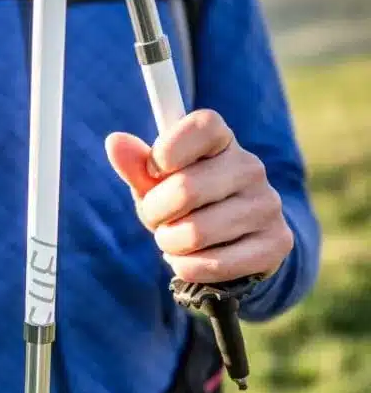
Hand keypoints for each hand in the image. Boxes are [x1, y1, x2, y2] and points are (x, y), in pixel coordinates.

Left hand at [105, 109, 293, 283]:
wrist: (233, 243)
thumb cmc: (185, 205)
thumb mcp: (156, 183)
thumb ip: (136, 164)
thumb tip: (115, 142)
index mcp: (222, 141)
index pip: (202, 125)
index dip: (167, 150)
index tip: (155, 170)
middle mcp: (251, 167)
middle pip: (185, 189)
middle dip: (156, 212)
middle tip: (158, 219)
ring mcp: (267, 205)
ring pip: (196, 233)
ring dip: (169, 243)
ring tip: (175, 239)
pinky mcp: (276, 243)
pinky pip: (213, 264)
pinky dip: (187, 267)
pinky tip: (189, 259)